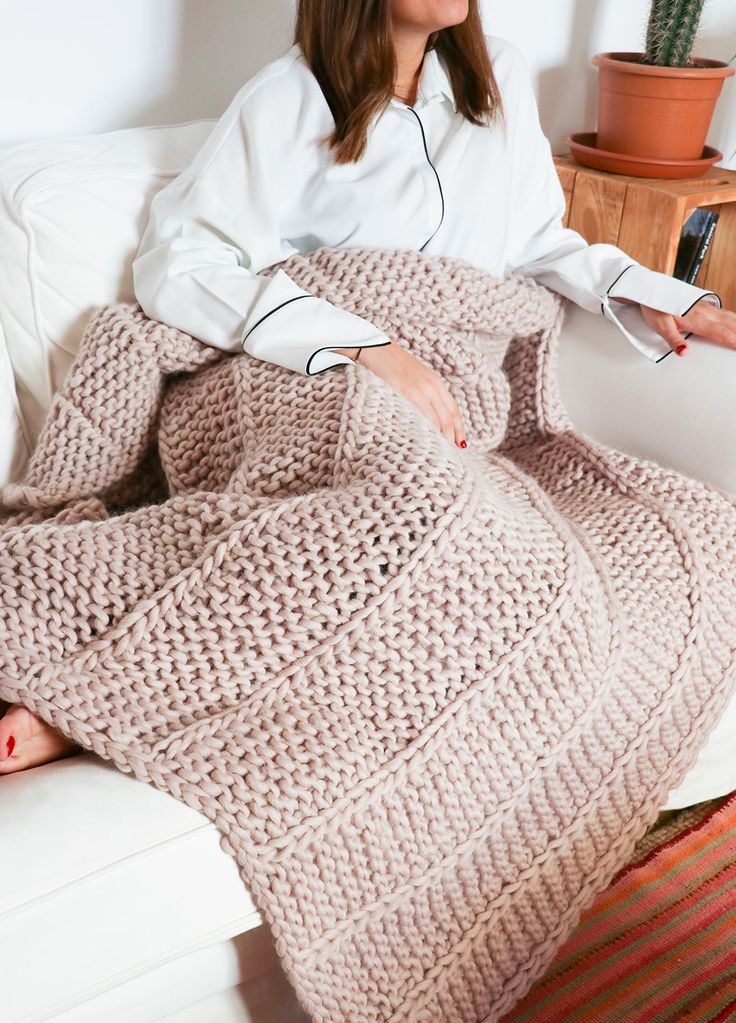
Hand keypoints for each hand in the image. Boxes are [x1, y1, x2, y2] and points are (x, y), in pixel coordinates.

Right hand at [335, 342, 466, 447]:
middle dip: (451, 437)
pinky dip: (427, 431)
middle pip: (448, 418)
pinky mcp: (407, 393)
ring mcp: (420, 390)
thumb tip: (428, 415)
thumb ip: (424, 393)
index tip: (461, 443)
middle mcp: (431, 387)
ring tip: (441, 453)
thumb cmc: (391, 365)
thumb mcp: (414, 377)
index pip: (453, 410)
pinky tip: (426, 442)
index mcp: (435, 383)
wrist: (375, 349)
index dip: (459, 428)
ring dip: (441, 438)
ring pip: (437, 420)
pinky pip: (422, 417)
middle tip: (452, 454)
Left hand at [614, 296, 735, 356]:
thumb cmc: (654, 308)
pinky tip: (734, 321)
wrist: (650, 289)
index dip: (732, 340)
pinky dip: (733, 318)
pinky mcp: (702, 304)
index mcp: (696, 319)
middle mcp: (704, 312)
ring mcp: (705, 307)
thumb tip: (684, 352)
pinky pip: (723, 312)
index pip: (719, 333)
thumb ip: (674, 340)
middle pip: (729, 325)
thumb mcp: (661, 327)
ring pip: (728, 317)